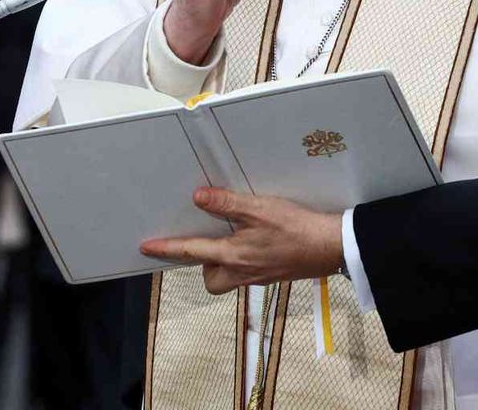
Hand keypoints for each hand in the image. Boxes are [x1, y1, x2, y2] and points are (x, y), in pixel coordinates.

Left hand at [140, 187, 342, 293]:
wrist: (331, 246)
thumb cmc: (296, 228)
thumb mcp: (259, 209)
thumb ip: (227, 203)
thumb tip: (199, 198)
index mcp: (233, 256)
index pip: (191, 252)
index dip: (167, 248)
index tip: (146, 247)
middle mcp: (242, 271)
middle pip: (210, 279)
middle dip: (203, 264)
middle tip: (208, 241)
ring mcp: (258, 276)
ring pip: (228, 277)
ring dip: (223, 262)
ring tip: (232, 238)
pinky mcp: (272, 275)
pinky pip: (246, 272)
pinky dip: (242, 259)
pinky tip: (254, 240)